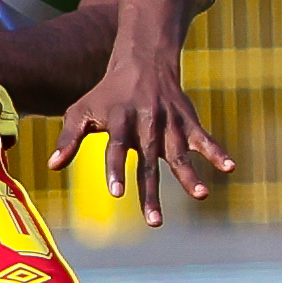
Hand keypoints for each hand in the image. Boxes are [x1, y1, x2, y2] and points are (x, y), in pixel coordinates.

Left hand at [49, 52, 232, 226]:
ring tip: (200, 196)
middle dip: (151, 191)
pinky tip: (229, 168)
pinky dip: (217, 151)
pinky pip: (204, 138)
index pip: (117, 148)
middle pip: (149, 161)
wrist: (143, 60)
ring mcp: (170, 122)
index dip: (116, 169)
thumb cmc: (107, 93)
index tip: (116, 194)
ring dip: (189, 175)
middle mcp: (146, 123)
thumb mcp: (82, 110)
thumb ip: (70, 138)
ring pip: (179, 153)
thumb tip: (51, 165)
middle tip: (154, 222)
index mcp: (120, 120)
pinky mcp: (187, 121)